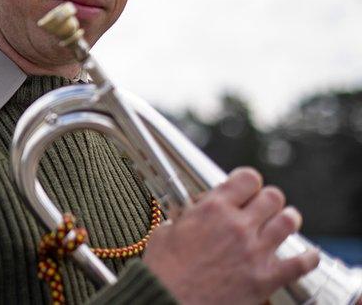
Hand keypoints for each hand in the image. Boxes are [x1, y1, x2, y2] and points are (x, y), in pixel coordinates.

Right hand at [143, 167, 319, 304]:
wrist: (167, 300)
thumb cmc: (163, 270)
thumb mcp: (166, 232)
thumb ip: (186, 217)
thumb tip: (192, 213)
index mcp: (213, 210)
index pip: (247, 178)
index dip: (248, 182)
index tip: (246, 188)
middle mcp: (238, 226)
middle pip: (273, 197)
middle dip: (268, 200)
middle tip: (264, 207)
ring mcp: (254, 252)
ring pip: (289, 222)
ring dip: (287, 220)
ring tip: (284, 222)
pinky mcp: (265, 278)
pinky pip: (301, 264)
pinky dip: (308, 258)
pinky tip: (307, 256)